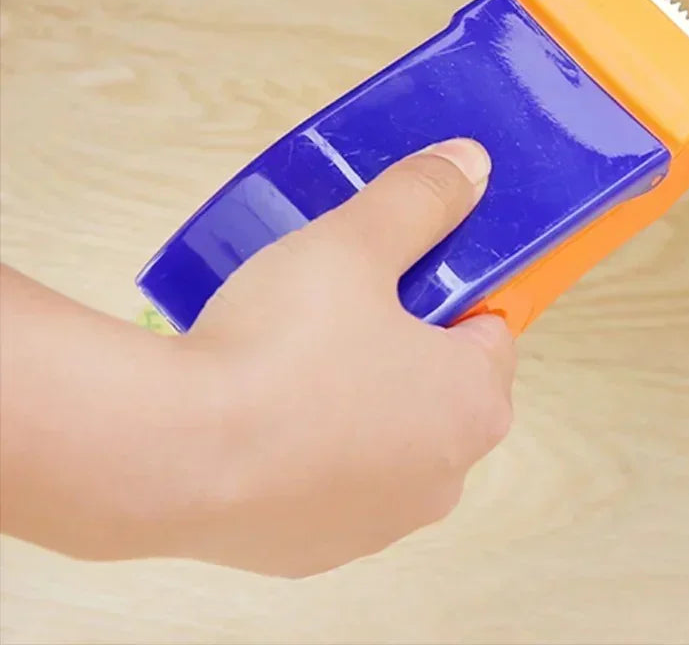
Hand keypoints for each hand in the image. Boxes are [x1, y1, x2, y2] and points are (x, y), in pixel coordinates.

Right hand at [185, 138, 514, 576]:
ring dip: (356, 398)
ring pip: (382, 437)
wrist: (170, 455)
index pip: (491, 330)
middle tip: (342, 302)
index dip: (451, 290)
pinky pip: (325, 482)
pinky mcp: (311, 553)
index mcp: (475, 404)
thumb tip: (472, 163)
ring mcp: (377, 526)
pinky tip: (258, 415)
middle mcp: (444, 479)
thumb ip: (421, 198)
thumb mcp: (355, 244)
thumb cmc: (284, 343)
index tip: (401, 270)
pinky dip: (306, 449)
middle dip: (402, 342)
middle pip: (439, 386)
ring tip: (292, 352)